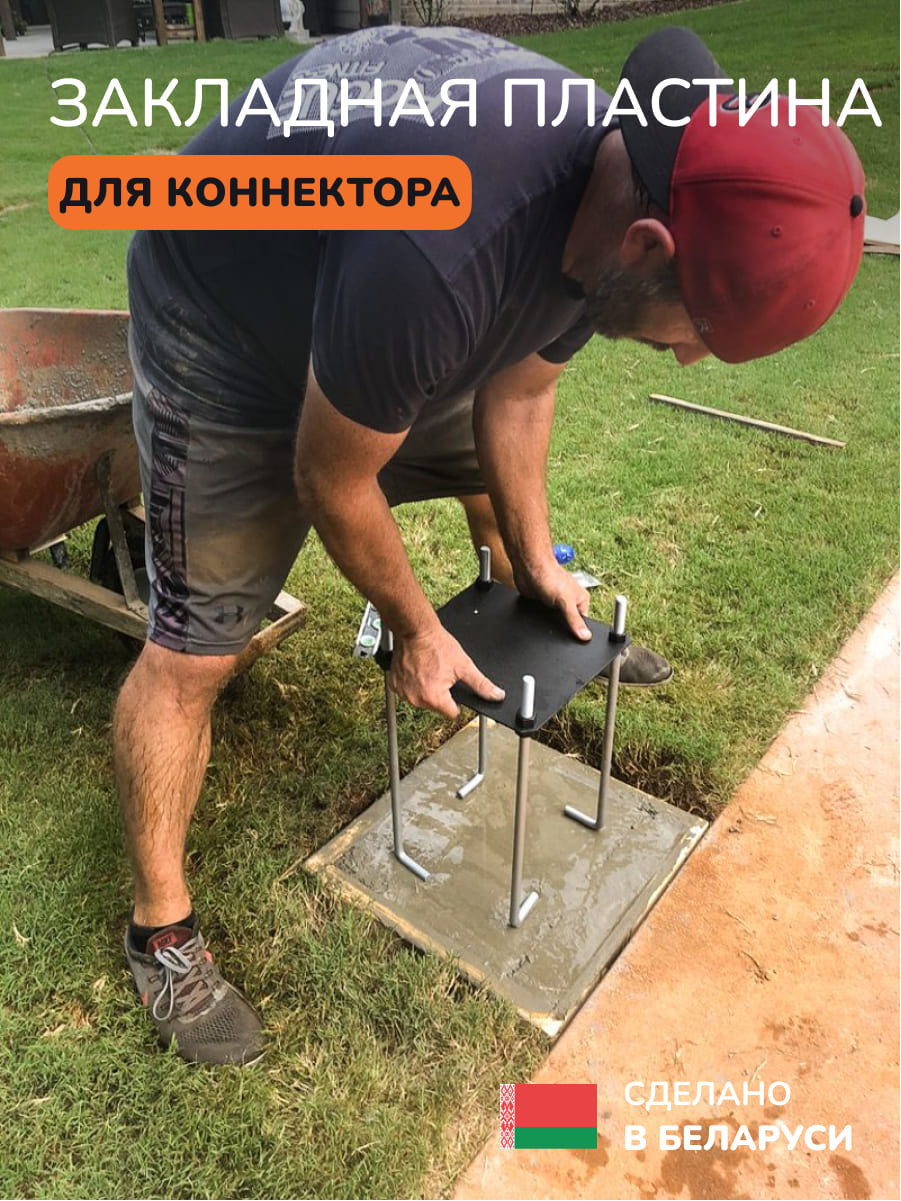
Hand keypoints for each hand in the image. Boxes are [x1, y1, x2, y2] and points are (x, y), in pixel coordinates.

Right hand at [390, 625, 504, 718]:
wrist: (415, 631)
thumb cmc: (437, 645)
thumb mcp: (464, 665)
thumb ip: (481, 684)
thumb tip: (496, 696)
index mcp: (434, 698)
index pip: (452, 713)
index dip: (456, 702)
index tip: (453, 688)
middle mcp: (417, 699)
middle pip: (436, 706)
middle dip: (440, 693)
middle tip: (440, 674)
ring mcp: (403, 693)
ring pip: (421, 699)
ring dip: (426, 689)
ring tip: (428, 670)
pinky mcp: (395, 686)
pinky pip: (408, 691)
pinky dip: (412, 684)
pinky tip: (417, 670)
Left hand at [517, 562, 591, 641]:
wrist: (529, 567)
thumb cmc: (549, 575)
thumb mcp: (565, 601)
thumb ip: (574, 620)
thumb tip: (585, 636)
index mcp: (581, 600)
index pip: (584, 623)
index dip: (578, 632)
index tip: (575, 640)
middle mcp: (570, 603)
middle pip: (570, 624)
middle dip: (564, 628)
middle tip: (558, 628)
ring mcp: (556, 605)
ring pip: (556, 623)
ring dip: (551, 625)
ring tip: (548, 620)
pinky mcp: (543, 606)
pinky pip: (544, 620)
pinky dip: (541, 621)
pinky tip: (539, 620)